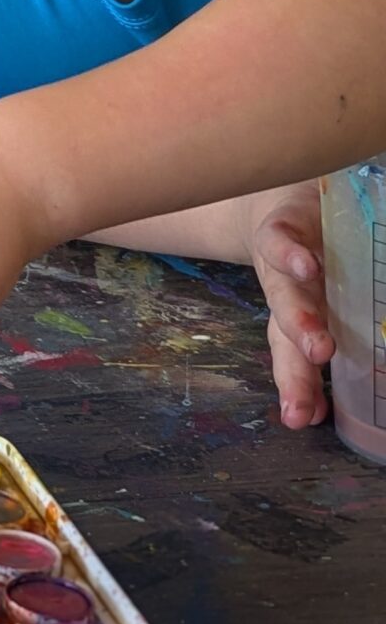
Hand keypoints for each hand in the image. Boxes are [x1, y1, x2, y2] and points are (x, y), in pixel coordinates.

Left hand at [245, 182, 330, 428]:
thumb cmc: (318, 259)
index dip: (298, 388)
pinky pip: (281, 241)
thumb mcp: (335, 302)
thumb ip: (342, 343)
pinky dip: (290, 254)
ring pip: (285, 292)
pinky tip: (305, 265)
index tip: (300, 419)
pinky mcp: (281, 227)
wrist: (286, 203)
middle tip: (319, 377)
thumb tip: (341, 402)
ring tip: (314, 341)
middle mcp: (288, 296)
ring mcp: (282, 264)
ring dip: (298, 316)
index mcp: (300, 319)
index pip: (294, 360)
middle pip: (286, 331)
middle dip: (299, 358)